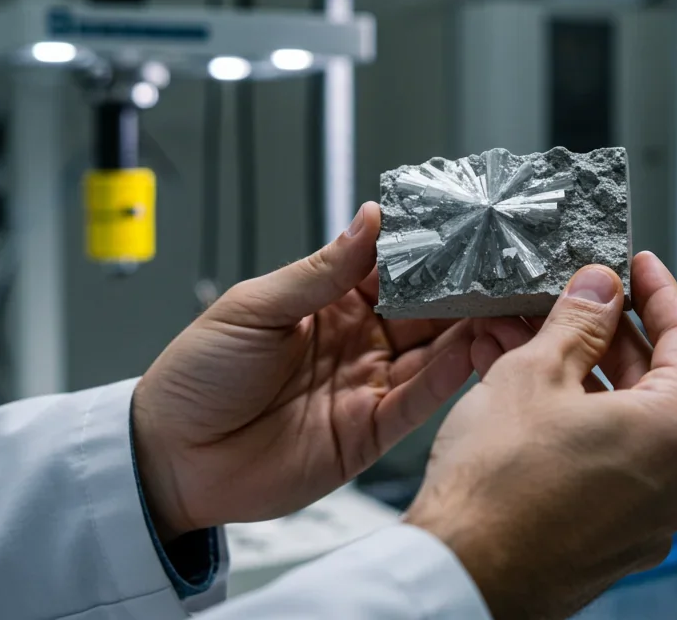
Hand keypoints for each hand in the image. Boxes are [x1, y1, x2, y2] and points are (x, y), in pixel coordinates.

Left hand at [132, 202, 478, 541]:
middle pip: (428, 310)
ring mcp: (368, 386)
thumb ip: (320, 272)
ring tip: (506, 302)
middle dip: (467, 288)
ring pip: (435, 352)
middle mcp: (358, 342)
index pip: (394, 269)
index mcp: (329, 303)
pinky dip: (451, 376)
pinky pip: (420, 400)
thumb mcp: (254, 308)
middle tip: (507, 265)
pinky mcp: (371, 432)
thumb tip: (369, 219)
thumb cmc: (196, 377)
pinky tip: (476, 348)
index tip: (469, 226)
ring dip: (472, 328)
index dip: (431, 249)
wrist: (169, 457)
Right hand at [405, 253, 676, 619]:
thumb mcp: (535, 373)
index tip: (639, 266)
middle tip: (567, 301)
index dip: (660, 292)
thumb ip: (579, 322)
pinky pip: (607, 463)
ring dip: (579, 378)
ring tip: (525, 342)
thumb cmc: (496, 487)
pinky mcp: (614, 540)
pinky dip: (576, 424)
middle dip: (604, 335)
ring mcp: (649, 517)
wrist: (461, 575)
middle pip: (655, 383)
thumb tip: (600, 290)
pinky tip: (525, 397)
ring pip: (623, 423)